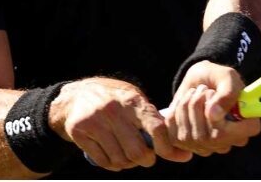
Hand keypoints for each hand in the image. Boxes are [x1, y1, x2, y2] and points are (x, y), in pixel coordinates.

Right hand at [50, 78, 192, 171]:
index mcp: (132, 100)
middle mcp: (113, 110)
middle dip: (146, 160)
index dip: (166, 148)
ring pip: (121, 160)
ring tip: (126, 154)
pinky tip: (111, 154)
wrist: (76, 95)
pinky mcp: (79, 131)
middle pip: (138, 152)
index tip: (167, 153)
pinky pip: (103, 162)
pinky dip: (111, 164)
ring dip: (127, 163)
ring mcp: (94, 121)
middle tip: (145, 156)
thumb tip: (184, 154)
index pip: (156, 128)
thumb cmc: (116, 101)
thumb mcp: (136, 102)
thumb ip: (157, 124)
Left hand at [165, 61, 260, 156]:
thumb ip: (227, 93)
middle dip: (201, 106)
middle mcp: (229, 142)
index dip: (225, 119)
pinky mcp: (186, 145)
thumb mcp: (227, 77)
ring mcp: (208, 147)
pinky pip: (176, 133)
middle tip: (203, 89)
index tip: (214, 97)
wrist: (197, 79)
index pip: (241, 136)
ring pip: (192, 135)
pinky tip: (184, 103)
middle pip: (213, 138)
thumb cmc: (217, 78)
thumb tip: (214, 115)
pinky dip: (176, 112)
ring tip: (195, 93)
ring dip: (188, 105)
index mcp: (248, 126)